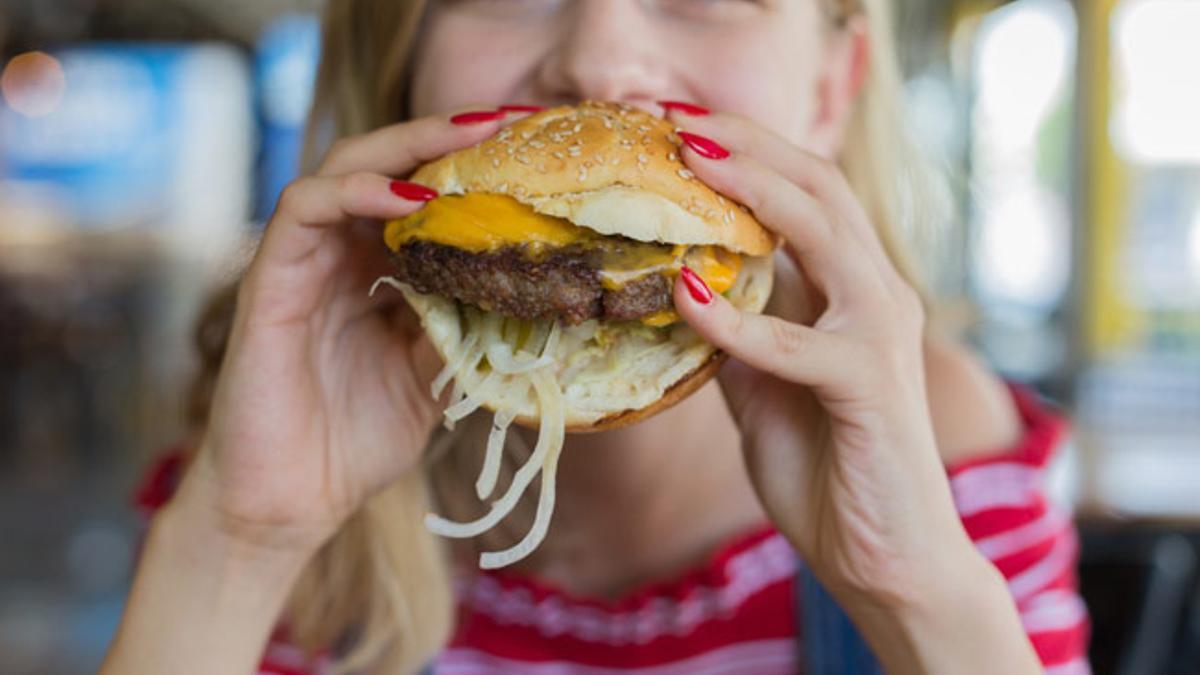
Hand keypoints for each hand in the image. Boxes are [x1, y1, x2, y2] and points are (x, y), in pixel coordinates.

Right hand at [178, 110, 509, 555]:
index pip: (422, 197)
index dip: (471, 170)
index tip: (531, 149)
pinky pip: (304, 210)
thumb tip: (526, 293)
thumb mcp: (431, 379)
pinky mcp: (270, 280)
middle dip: (446, 136)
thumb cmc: (355, 443)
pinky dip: (354, 192)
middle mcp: (341, 256)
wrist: (291, 504)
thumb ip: (463, 330)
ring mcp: (303, 263)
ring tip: (467, 140)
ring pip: (345, 169)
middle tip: (508, 122)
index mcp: (379, 274)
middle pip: (388, 166)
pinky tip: (407, 197)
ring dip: (406, 148)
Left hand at [666, 112, 983, 607]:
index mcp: (851, 290)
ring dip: (753, 194)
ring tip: (691, 163)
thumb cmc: (826, 469)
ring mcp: (879, 334)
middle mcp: (876, 294)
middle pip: (820, 188)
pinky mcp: (871, 385)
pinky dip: (739, 320)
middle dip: (750, 145)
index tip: (677, 128)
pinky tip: (686, 295)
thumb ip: (734, 338)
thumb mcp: (760, 389)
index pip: (806, 193)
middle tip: (677, 119)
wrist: (885, 557)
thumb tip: (678, 297)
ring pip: (824, 234)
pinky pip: (798, 342)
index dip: (748, 153)